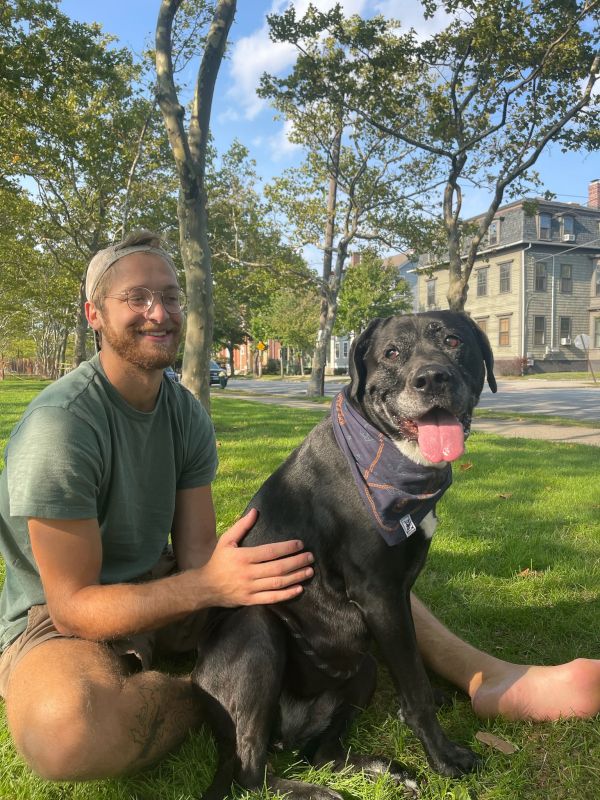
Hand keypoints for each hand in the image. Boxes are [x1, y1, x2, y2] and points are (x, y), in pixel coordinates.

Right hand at [197, 508, 313, 606]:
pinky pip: (272, 598)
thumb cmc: (218, 561)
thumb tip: (255, 511)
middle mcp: (248, 573)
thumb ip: (241, 526)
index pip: (270, 552)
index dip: (287, 548)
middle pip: (278, 568)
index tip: (300, 544)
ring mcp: (250, 588)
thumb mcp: (226, 541)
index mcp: (243, 557)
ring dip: (296, 577)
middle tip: (310, 557)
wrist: (205, 587)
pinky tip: (299, 588)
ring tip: (309, 571)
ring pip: (277, 583)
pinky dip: (287, 594)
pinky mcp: (251, 600)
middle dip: (297, 562)